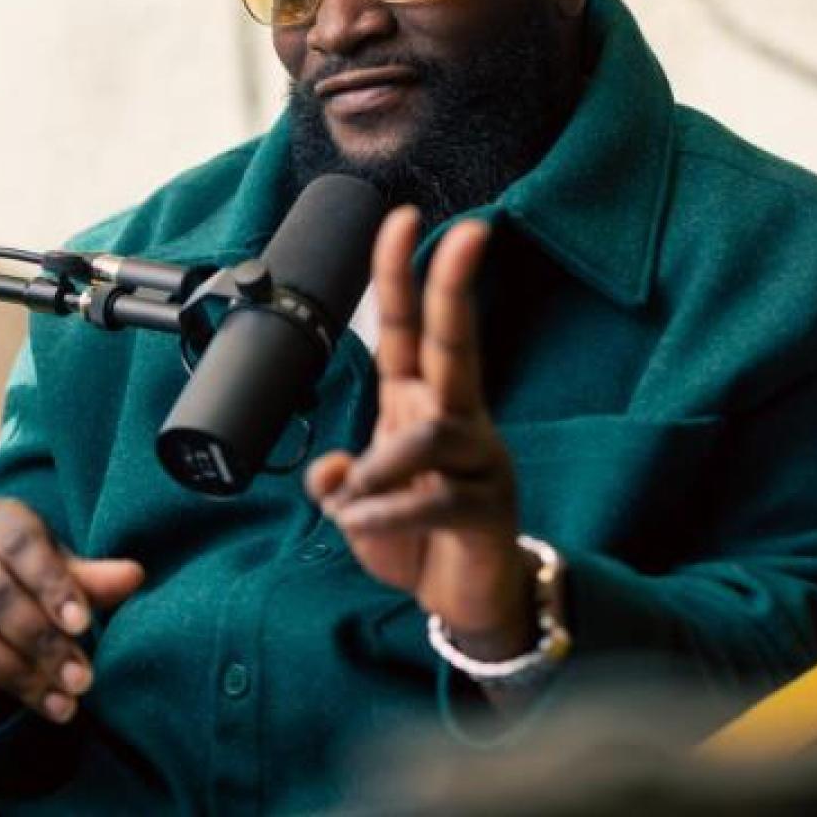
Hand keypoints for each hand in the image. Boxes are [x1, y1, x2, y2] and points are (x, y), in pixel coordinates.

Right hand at [0, 499, 143, 735]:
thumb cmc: (26, 563)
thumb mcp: (58, 561)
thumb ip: (92, 575)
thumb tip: (136, 576)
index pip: (24, 548)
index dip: (54, 586)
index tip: (84, 626)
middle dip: (43, 644)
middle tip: (82, 680)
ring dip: (16, 677)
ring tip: (62, 706)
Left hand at [307, 207, 534, 660]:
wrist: (463, 598)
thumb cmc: (415, 538)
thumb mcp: (359, 508)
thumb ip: (339, 482)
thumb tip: (330, 474)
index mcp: (418, 403)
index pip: (408, 329)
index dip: (400, 275)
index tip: (401, 219)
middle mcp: (455, 417)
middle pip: (457, 342)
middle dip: (457, 286)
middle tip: (471, 231)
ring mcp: (479, 458)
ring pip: (427, 434)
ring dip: (378, 469)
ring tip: (355, 505)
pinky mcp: (486, 504)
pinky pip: (427, 499)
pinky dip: (383, 514)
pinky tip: (366, 526)